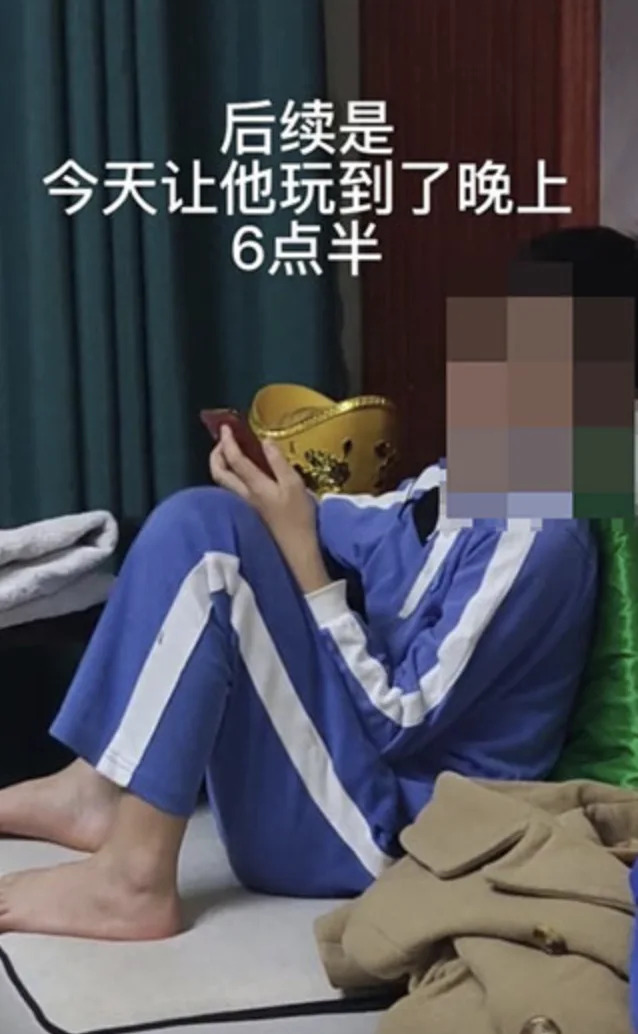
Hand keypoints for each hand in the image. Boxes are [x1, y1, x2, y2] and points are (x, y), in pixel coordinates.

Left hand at [210, 426, 330, 591]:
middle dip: (216, 453)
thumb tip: (265, 441)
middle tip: (224, 439)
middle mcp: (243, 495)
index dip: (228, 441)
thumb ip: (278, 463)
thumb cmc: (299, 517)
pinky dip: (230, 474)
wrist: (296, 549)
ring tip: (230, 451)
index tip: (226, 426)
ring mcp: (244, 505)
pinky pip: (231, 488)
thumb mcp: (294, 485)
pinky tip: (241, 472)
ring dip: (221, 463)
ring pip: (222, 481)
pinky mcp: (249, 511)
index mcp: (254, 486)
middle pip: (218, 472)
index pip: (234, 459)